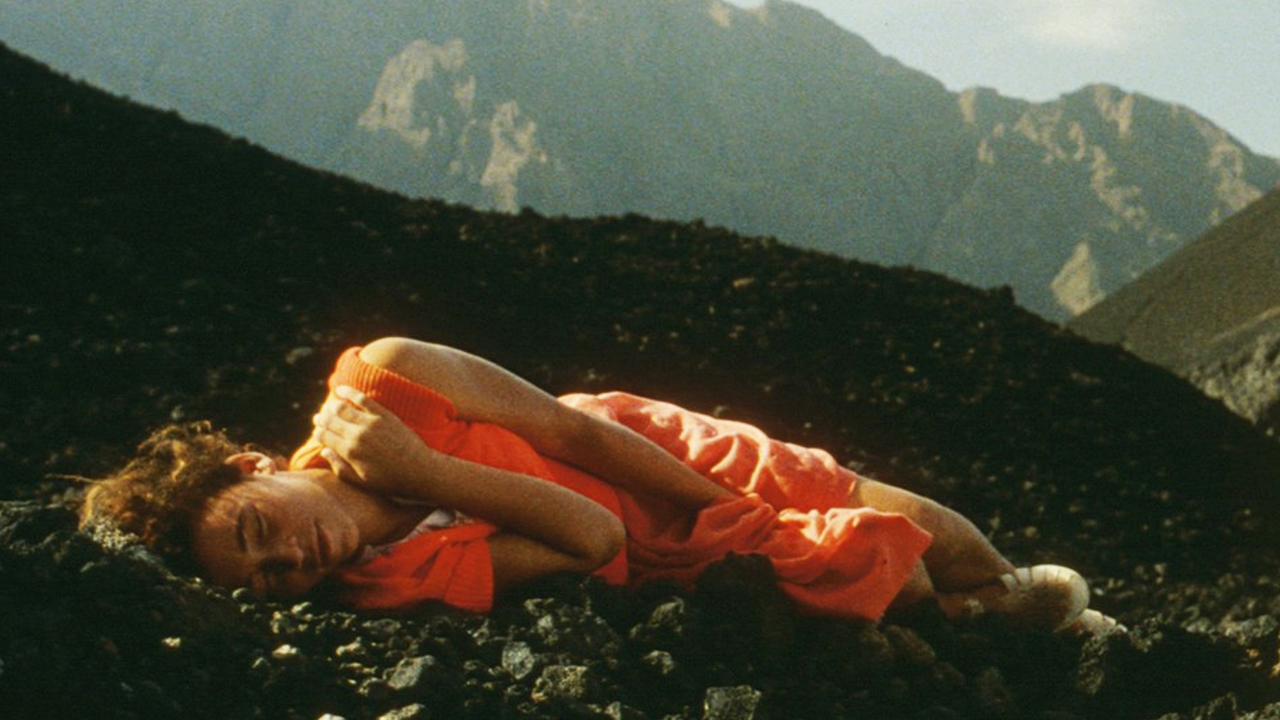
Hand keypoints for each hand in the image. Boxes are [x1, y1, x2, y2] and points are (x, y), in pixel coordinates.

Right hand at [311, 385, 430, 494]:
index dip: (318, 433)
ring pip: (342, 408)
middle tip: (318, 418)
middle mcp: (357, 435)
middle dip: (321, 419)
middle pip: (331, 421)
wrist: (419, 470)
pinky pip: (362, 398)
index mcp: (349, 452)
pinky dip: (349, 392)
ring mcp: (371, 423)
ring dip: (331, 406)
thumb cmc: (390, 481)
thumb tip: (324, 451)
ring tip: (328, 407)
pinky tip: (340, 389)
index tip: (317, 431)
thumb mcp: (362, 482)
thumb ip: (340, 468)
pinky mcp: (384, 414)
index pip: (325, 437)